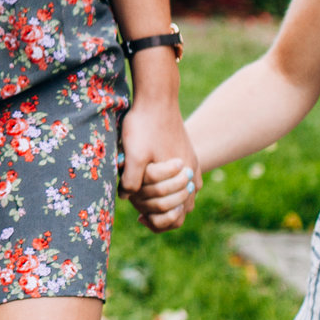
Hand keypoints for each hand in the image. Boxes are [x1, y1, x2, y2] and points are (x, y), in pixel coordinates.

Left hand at [118, 92, 198, 230]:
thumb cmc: (143, 125)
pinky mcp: (188, 155)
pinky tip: (155, 183)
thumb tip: (127, 197)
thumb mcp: (133, 153)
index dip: (155, 222)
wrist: (157, 98)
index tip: (139, 217)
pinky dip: (172, 188)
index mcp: (181, 178)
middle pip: (180, 210)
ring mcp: (192, 165)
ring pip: (183, 197)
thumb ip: (131, 179)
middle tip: (139, 206)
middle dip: (158, 211)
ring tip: (145, 198)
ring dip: (166, 201)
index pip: (174, 217)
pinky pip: (186, 182)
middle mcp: (191, 174)